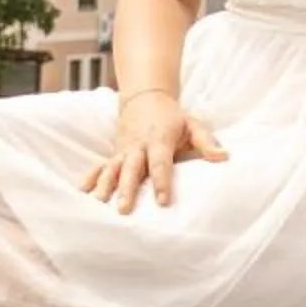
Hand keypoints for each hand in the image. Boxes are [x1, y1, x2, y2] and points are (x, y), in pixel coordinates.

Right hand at [80, 91, 227, 211]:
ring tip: (100, 202)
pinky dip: (91, 177)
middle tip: (124, 209)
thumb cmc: (173, 117)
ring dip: (106, 185)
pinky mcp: (115, 153)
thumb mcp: (193, 124)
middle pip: (132, 168)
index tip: (162, 201)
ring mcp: (124, 150)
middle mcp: (138, 146)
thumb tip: (223, 157)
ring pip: (113, 168)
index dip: (161, 182)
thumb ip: (207, 142)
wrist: (145, 98)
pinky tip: (82, 190)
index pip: (160, 163)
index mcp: (159, 140)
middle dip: (127, 188)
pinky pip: (101, 165)